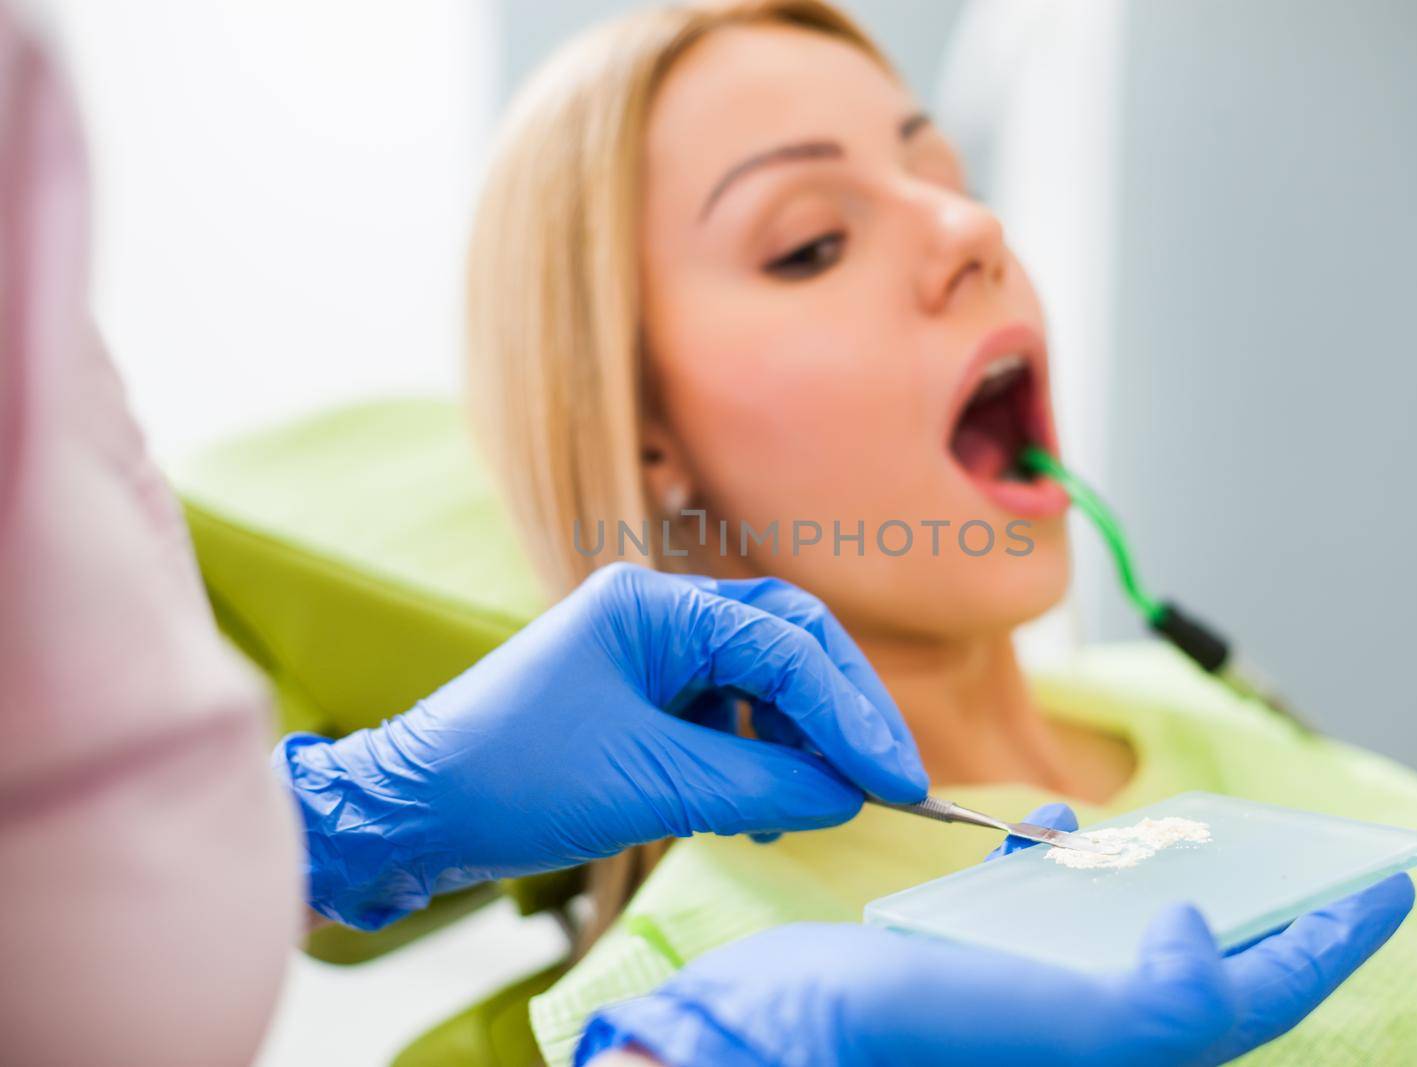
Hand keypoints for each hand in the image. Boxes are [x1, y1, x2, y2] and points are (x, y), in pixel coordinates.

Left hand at [274, 563, 926, 928]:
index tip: (899, 780)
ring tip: (819, 801)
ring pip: (762, 680)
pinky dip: (759, 756)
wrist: (413, 813)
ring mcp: (648, 652)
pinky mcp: (641, 696)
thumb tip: (851, 794)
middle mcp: (657, 612)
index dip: (851, 715)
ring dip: (801, 738)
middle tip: (891, 777)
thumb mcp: (650, 785)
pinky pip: (727, 714)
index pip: (784, 646)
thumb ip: (764, 783)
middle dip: (841, 709)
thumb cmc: (512, 781)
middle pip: (786, 642)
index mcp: (653, 604)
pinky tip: (767, 807)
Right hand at [577, 803, 1414, 1066]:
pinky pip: (1032, 920)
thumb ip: (1144, 1008)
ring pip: (1118, 942)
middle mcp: (1075, 1038)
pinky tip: (1029, 834)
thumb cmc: (870, 1041)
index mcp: (1111, 1055)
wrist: (746, 1038)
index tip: (1392, 883)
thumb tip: (1204, 941)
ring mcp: (1020, 1009)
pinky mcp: (961, 980)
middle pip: (1201, 974)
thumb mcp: (1020, 1023)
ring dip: (1153, 879)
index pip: (1253, 1003)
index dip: (1333, 942)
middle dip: (1259, 912)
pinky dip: (1046, 870)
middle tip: (1307, 858)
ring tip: (1175, 831)